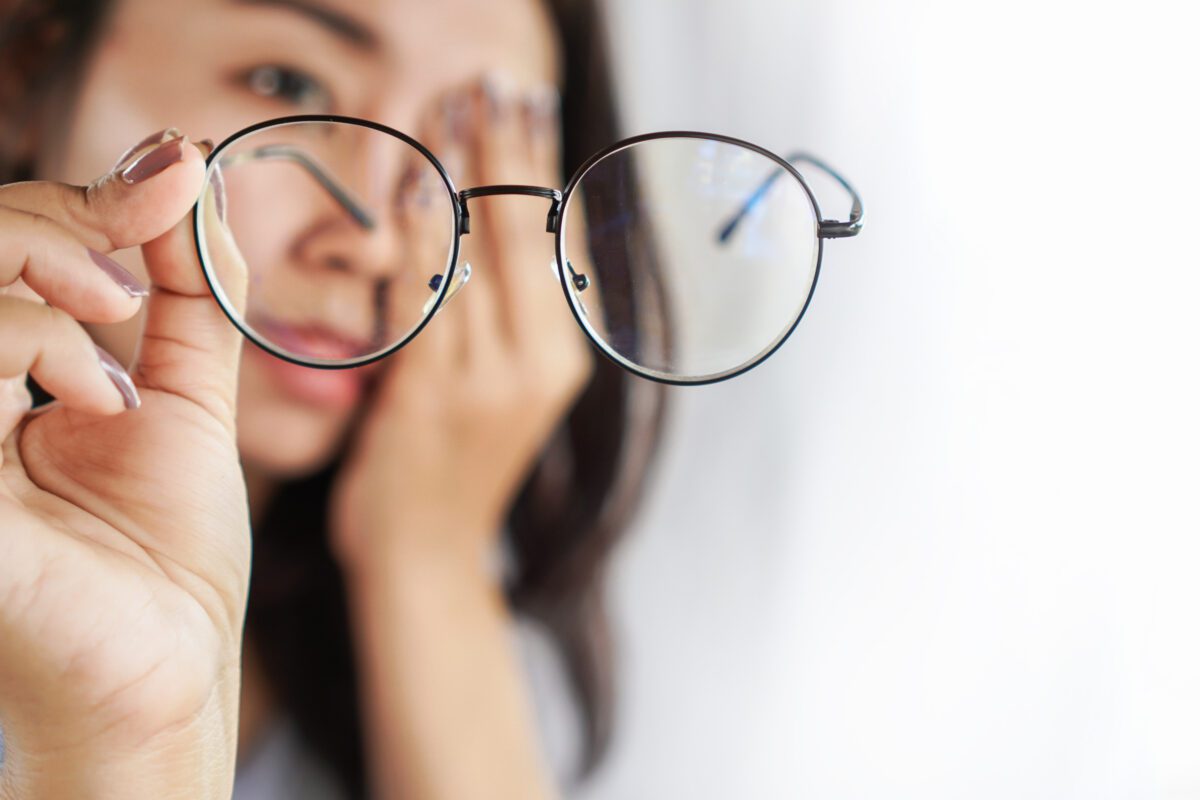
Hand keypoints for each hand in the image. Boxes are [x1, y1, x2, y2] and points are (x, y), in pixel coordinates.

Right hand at [0, 131, 249, 797]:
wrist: (167, 663)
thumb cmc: (166, 552)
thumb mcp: (189, 397)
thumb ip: (189, 292)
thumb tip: (188, 177)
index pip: (1, 244)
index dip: (79, 197)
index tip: (176, 170)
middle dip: (52, 220)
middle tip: (131, 268)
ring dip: (44, 283)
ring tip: (115, 345)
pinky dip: (26, 344)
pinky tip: (95, 404)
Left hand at [331, 75, 593, 571]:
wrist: (426, 561)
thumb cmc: (454, 466)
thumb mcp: (502, 387)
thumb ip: (507, 312)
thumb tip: (507, 225)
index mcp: (564, 356)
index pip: (560, 239)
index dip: (543, 165)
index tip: (527, 103)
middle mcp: (539, 363)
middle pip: (528, 233)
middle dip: (509, 147)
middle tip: (493, 81)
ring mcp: (488, 382)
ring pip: (480, 254)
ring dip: (463, 171)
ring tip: (453, 104)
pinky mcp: (431, 398)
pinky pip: (429, 299)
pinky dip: (424, 237)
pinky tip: (418, 184)